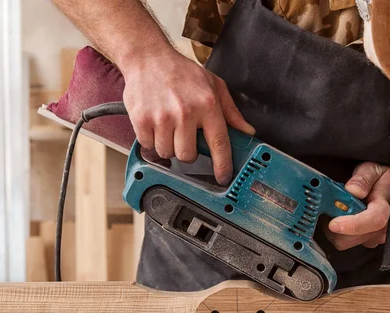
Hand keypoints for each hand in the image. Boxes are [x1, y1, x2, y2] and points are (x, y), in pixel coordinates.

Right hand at [121, 50, 254, 184]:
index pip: (219, 143)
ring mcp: (162, 117)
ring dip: (167, 145)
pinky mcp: (142, 120)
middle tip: (183, 136)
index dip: (223, 165)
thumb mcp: (213, 85)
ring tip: (167, 127)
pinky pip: (149, 146)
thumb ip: (231, 111)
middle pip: (187, 155)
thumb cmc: (181, 72)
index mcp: (207, 104)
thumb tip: (246, 131)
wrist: (148, 58)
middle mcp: (186, 112)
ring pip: (167, 153)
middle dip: (186, 151)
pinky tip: (155, 125)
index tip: (223, 177)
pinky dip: (151, 140)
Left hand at [325, 162, 389, 249]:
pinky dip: (338, 231)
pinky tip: (341, 216)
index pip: (373, 221)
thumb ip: (363, 179)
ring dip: (335, 228)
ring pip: (345, 242)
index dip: (352, 225)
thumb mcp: (374, 170)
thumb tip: (353, 190)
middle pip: (352, 238)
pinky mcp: (365, 242)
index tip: (334, 224)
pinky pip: (345, 241)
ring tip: (338, 209)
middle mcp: (382, 228)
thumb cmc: (384, 181)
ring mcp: (374, 237)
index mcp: (385, 208)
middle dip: (335, 225)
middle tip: (330, 207)